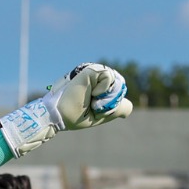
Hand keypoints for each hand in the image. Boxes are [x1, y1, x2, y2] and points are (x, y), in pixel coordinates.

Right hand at [0, 62, 132, 156]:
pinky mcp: (90, 71)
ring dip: (107, 96)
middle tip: (94, 105)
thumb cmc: (74, 116)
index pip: (119, 92)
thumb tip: (130, 106)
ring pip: (116, 80)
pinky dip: (104, 88)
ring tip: (92, 100)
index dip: (114, 103)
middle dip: (111, 100)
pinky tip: (93, 93)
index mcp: (98, 89)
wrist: (59, 115)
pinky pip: (109, 76)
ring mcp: (93, 74)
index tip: (96, 110)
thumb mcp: (100, 116)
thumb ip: (117, 108)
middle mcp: (97, 79)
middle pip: (120, 87)